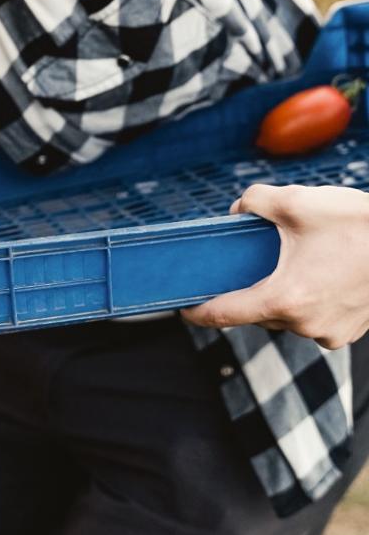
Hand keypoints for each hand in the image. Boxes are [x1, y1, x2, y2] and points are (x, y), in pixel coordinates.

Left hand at [182, 183, 368, 348]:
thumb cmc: (358, 222)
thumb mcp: (296, 200)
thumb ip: (253, 202)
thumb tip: (236, 212)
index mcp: (283, 299)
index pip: (223, 315)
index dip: (197, 312)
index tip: (183, 308)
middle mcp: (303, 325)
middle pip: (257, 313)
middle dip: (251, 289)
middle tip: (250, 264)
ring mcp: (329, 333)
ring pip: (287, 317)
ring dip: (283, 296)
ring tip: (295, 264)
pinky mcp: (350, 334)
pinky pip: (314, 320)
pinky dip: (310, 302)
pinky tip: (319, 276)